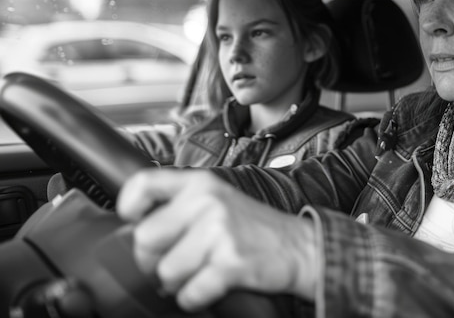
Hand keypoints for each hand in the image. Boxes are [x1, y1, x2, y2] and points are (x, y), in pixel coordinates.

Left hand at [117, 169, 316, 311]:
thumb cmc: (252, 227)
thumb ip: (180, 205)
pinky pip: (188, 293)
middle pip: (145, 239)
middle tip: (176, 261)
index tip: (135, 221)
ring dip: (178, 282)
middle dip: (154, 260)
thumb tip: (136, 227)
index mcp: (201, 183)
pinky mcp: (230, 262)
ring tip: (200, 271)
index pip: (143, 184)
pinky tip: (212, 284)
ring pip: (165, 272)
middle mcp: (207, 202)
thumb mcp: (217, 200)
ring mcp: (219, 231)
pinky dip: (195, 297)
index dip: (128, 206)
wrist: (298, 247)